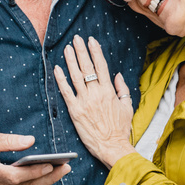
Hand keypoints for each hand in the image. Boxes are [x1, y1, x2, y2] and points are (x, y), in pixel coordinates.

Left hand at [54, 35, 136, 166]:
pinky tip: (57, 69)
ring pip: (76, 76)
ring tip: (67, 48)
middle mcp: (96, 93)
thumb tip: (118, 75)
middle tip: (76, 38)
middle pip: (87, 67)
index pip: (101, 66)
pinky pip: (66, 92)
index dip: (95, 52)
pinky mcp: (75, 111)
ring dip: (71, 60)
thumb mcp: (128, 107)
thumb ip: (123, 89)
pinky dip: (61, 79)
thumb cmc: (121, 128)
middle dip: (81, 51)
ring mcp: (84, 101)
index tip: (91, 41)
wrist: (112, 146)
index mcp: (109, 91)